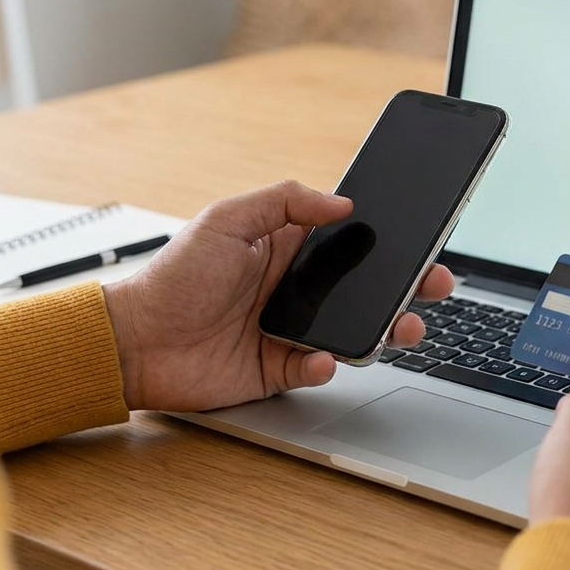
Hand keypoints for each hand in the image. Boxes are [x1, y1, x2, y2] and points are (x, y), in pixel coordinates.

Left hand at [103, 180, 453, 411]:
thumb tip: (341, 201)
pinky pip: (319, 368)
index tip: (420, 239)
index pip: (352, 242)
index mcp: (288, 249)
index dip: (388, 242)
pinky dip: (328, 365)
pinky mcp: (282, 368)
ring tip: (403, 326)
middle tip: (433, 283)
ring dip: (385, 329)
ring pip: (356, 329)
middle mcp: (298, 289)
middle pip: (367, 288)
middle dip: (407, 287)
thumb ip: (285, 201)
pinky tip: (326, 357)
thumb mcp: (227, 219)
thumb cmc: (174, 276)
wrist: (136, 342)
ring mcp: (294, 329)